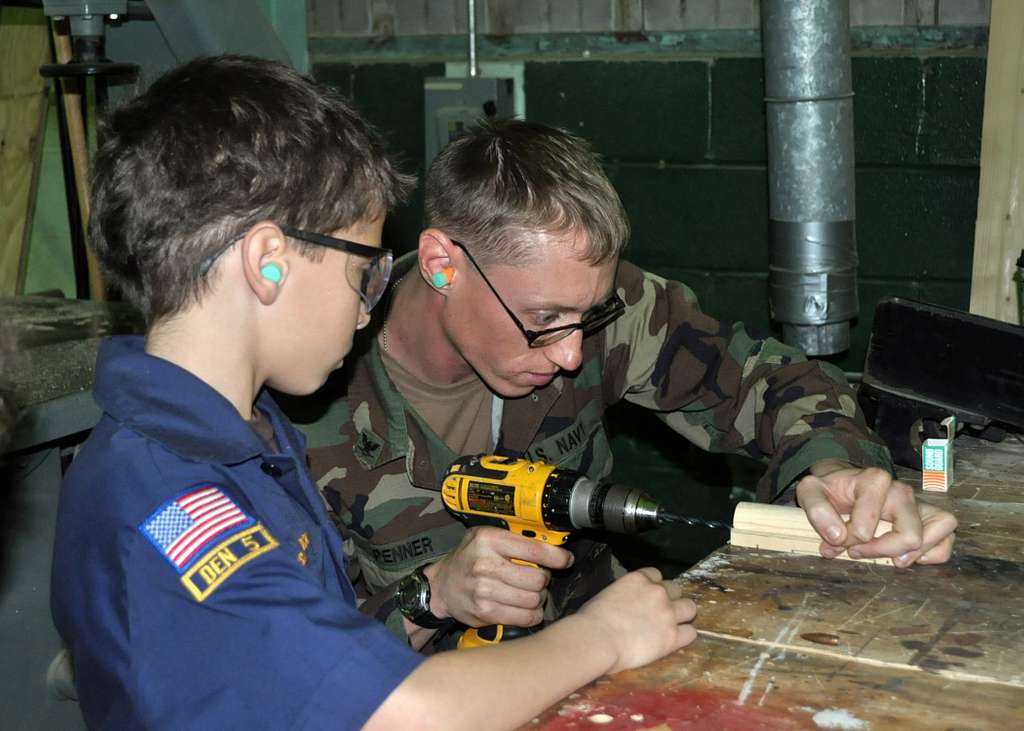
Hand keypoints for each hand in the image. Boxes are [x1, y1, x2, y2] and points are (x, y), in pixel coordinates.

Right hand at [422, 526, 573, 627]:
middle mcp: (485, 564)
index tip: (565, 560)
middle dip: (544, 580)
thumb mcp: (487, 537)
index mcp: (489, 540)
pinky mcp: (485, 612)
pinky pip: (525, 617)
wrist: (441, 586)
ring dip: (539, 598)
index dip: (557, 557)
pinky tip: (527, 608)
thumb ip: (516, 539)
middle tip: (538, 578)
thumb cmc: (469, 558)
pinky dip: (532, 614)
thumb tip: (554, 546)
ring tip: (531, 593)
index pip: (535, 549)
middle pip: (537, 578)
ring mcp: (484, 590)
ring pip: (534, 599)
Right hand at [577, 568, 696, 673]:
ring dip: (683, 615)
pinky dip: (684, 636)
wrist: (597, 639)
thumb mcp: (607, 594)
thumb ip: (624, 594)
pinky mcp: (673, 637)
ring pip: (690, 608)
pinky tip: (674, 641)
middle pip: (677, 589)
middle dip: (670, 599)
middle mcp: (658, 592)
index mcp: (639, 578)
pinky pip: (691, 633)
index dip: (654, 586)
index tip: (648, 597)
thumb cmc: (592, 619)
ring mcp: (668, 613)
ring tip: (673, 626)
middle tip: (661, 613)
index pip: (656, 574)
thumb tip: (625, 603)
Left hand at [796, 461, 956, 567]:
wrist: (843, 484)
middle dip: (882, 551)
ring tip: (889, 559)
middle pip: (910, 535)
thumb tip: (837, 538)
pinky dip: (932, 554)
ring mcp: (919, 504)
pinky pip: (946, 541)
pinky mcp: (930, 519)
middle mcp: (902, 491)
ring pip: (938, 532)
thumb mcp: (810, 491)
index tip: (839, 541)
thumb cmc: (829, 489)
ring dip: (913, 554)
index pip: (869, 523)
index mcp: (873, 480)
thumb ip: (816, 510)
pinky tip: (906, 557)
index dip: (852, 539)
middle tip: (858, 552)